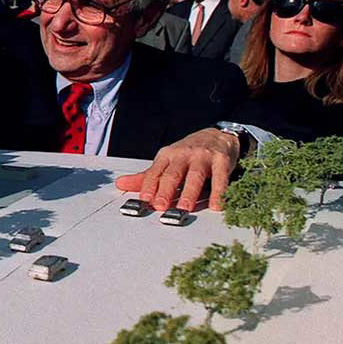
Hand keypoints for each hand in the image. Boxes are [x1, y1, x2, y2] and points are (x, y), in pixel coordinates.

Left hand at [114, 128, 239, 211]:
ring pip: (195, 176)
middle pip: (172, 174)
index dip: (149, 186)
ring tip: (184, 208)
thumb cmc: (188, 153)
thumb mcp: (165, 161)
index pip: (154, 172)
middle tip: (161, 206)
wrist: (217, 135)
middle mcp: (183, 154)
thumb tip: (120, 184)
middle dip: (165, 190)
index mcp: (166, 155)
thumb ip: (146, 176)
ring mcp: (203, 156)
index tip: (145, 200)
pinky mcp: (221, 160)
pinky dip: (218, 192)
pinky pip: (220, 178)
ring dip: (189, 193)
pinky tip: (215, 205)